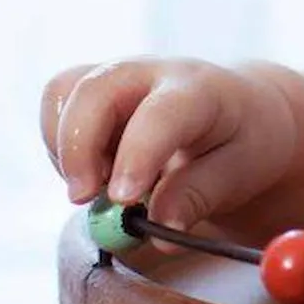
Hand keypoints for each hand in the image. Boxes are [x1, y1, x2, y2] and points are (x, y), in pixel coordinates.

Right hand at [40, 57, 296, 231]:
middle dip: (78, 147)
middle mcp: (157, 73)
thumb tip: (161, 230)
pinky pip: (57, 106)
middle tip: (86, 199)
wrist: (246, 110)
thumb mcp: (242, 171)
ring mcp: (122, 76)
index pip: (162, 113)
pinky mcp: (96, 88)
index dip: (137, 154)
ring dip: (66, 148)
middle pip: (96, 89)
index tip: (123, 200)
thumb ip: (200, 196)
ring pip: (64, 92)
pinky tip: (97, 171)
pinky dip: (61, 147)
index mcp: (203, 91)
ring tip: (102, 183)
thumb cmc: (246, 141)